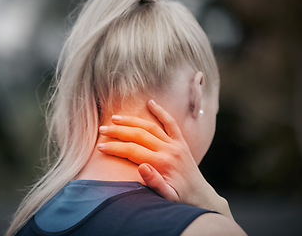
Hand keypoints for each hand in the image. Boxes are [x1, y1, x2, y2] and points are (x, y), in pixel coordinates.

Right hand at [98, 99, 233, 219]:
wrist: (201, 196)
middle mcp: (168, 150)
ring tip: (115, 118)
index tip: (100, 146)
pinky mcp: (181, 141)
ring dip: (132, 120)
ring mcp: (175, 144)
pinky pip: (171, 123)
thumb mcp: (167, 198)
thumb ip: (155, 183)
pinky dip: (161, 112)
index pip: (132, 150)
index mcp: (162, 163)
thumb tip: (141, 167)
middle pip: (138, 135)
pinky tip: (151, 103)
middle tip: (102, 130)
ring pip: (150, 126)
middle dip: (118, 131)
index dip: (115, 147)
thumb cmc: (181, 199)